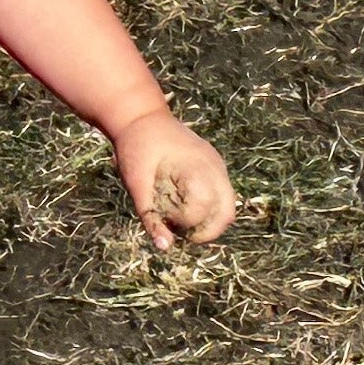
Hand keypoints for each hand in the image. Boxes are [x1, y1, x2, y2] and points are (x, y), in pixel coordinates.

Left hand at [110, 109, 235, 250]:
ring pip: (228, 207)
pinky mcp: (214, 167)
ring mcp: (218, 166)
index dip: (185, 222)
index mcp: (196, 167)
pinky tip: (183, 206)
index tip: (165, 220)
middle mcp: (214, 167)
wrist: (140, 117)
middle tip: (179, 232)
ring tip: (180, 220)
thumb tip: (165, 247)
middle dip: (205, 231)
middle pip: (227, 213)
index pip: (204, 208)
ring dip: (208, 221)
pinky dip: (208, 209)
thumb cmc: (135, 149)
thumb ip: (150, 216)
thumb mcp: (135, 183)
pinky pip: (221, 196)